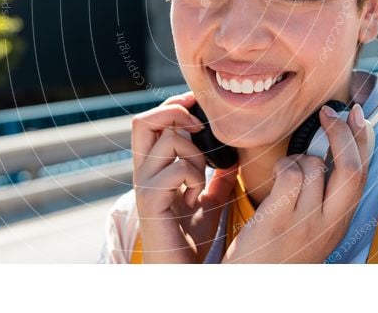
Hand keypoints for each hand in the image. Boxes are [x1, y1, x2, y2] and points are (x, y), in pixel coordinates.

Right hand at [132, 91, 238, 262]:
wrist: (180, 271)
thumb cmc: (191, 239)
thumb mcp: (210, 201)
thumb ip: (218, 179)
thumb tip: (235, 158)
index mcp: (154, 168)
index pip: (151, 122)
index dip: (173, 106)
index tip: (198, 107)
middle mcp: (144, 173)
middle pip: (142, 121)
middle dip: (173, 111)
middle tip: (198, 124)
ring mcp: (144, 186)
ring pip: (167, 141)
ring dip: (195, 153)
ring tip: (201, 179)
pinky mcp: (150, 202)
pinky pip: (175, 170)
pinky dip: (194, 177)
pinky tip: (197, 198)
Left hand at [222, 103, 370, 262]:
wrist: (250, 286)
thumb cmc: (274, 252)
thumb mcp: (310, 227)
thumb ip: (322, 195)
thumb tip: (325, 149)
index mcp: (339, 223)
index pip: (363, 174)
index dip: (364, 139)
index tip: (357, 114)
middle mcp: (329, 224)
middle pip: (351, 167)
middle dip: (343, 132)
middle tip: (329, 113)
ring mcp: (305, 222)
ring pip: (314, 165)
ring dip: (297, 157)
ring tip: (284, 175)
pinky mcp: (280, 218)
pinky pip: (290, 172)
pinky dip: (282, 166)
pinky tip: (273, 182)